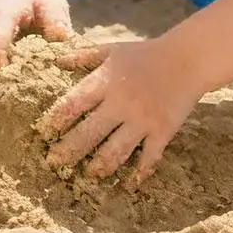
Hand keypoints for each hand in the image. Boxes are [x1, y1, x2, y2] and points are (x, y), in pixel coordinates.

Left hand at [38, 37, 201, 182]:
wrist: (188, 58)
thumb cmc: (145, 54)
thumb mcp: (112, 50)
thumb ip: (84, 55)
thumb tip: (56, 59)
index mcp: (106, 82)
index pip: (74, 104)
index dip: (57, 120)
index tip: (44, 133)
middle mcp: (122, 103)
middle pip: (89, 133)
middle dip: (69, 150)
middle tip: (54, 163)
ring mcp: (143, 119)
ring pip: (116, 150)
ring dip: (100, 166)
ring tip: (88, 175)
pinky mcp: (162, 131)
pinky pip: (149, 157)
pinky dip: (140, 172)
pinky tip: (130, 183)